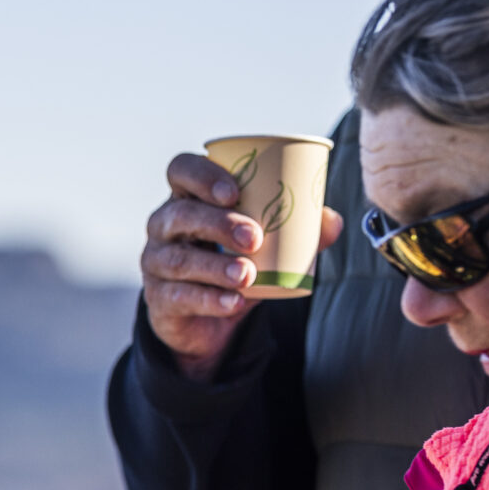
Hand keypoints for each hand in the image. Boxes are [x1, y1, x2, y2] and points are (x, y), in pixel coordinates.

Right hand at [140, 152, 340, 380]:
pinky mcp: (158, 300)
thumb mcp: (265, 245)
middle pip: (180, 215)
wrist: (209, 319)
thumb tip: (333, 222)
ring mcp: (155, 263)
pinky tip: (233, 302)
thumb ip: (299, 230)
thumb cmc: (235, 262)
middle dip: (218, 223)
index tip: (234, 191)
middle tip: (256, 237)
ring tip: (248, 275)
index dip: (203, 175)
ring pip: (178, 259)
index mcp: (188, 198)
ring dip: (214, 266)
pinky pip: (178, 297)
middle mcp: (164, 226)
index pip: (181, 170)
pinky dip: (208, 300)